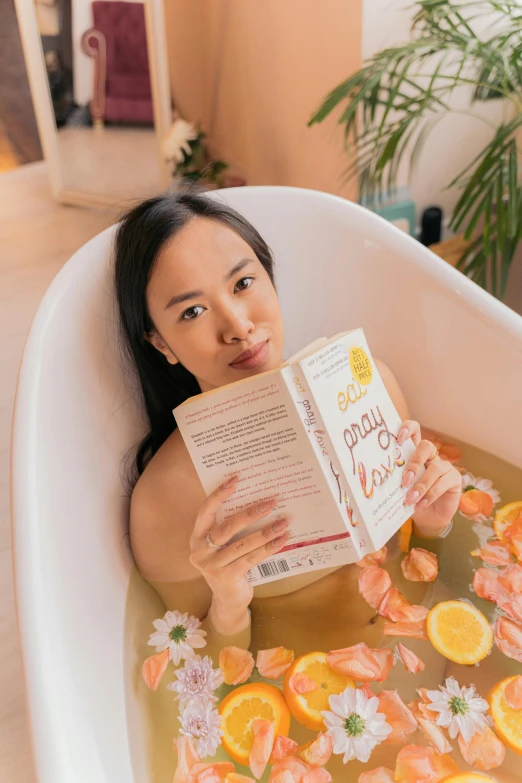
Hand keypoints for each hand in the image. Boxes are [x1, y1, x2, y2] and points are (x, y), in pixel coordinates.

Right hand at [189, 475, 289, 632]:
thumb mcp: (223, 546)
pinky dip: (268, 548)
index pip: (205, 510)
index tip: (236, 478)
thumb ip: (230, 528)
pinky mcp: (226, 578)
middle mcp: (200, 551)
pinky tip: (282, 540)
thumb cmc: (228, 565)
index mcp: (197, 537)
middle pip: (227, 527)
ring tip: (284, 522)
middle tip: (271, 502)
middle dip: (251, 513)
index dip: (219, 494)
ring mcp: (211, 566)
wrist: (228, 601)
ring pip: (243, 544)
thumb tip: (258, 500)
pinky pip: (251, 559)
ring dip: (266, 532)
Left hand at [397, 420, 461, 536]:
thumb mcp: (400, 489)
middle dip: (415, 462)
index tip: (398, 438)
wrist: (429, 518)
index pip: (415, 431)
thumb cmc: (412, 499)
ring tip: (410, 499)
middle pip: (426, 446)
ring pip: (436, 467)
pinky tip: (420, 504)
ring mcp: (445, 466)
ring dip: (421, 485)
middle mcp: (431, 456)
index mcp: (415, 453)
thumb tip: (379, 479)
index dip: (408, 428)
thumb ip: (394, 480)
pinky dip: (430, 495)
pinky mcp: (454, 478)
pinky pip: (443, 483)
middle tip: (404, 480)